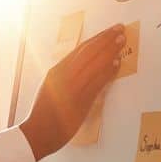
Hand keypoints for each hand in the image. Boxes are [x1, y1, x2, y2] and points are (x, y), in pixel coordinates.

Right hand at [19, 24, 124, 159]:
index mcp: (57, 70)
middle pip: (89, 51)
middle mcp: (65, 74)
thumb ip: (64, 77)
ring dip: (111, 50)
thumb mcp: (51, 88)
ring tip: (122, 40)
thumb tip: (81, 68)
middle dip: (106, 38)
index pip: (80, 49)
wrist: (38, 132)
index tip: (108, 31)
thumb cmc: (44, 113)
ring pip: (95, 62)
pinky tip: (117, 63)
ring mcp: (73, 86)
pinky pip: (98, 81)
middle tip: (120, 29)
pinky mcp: (81, 99)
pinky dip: (109, 70)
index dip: (97, 38)